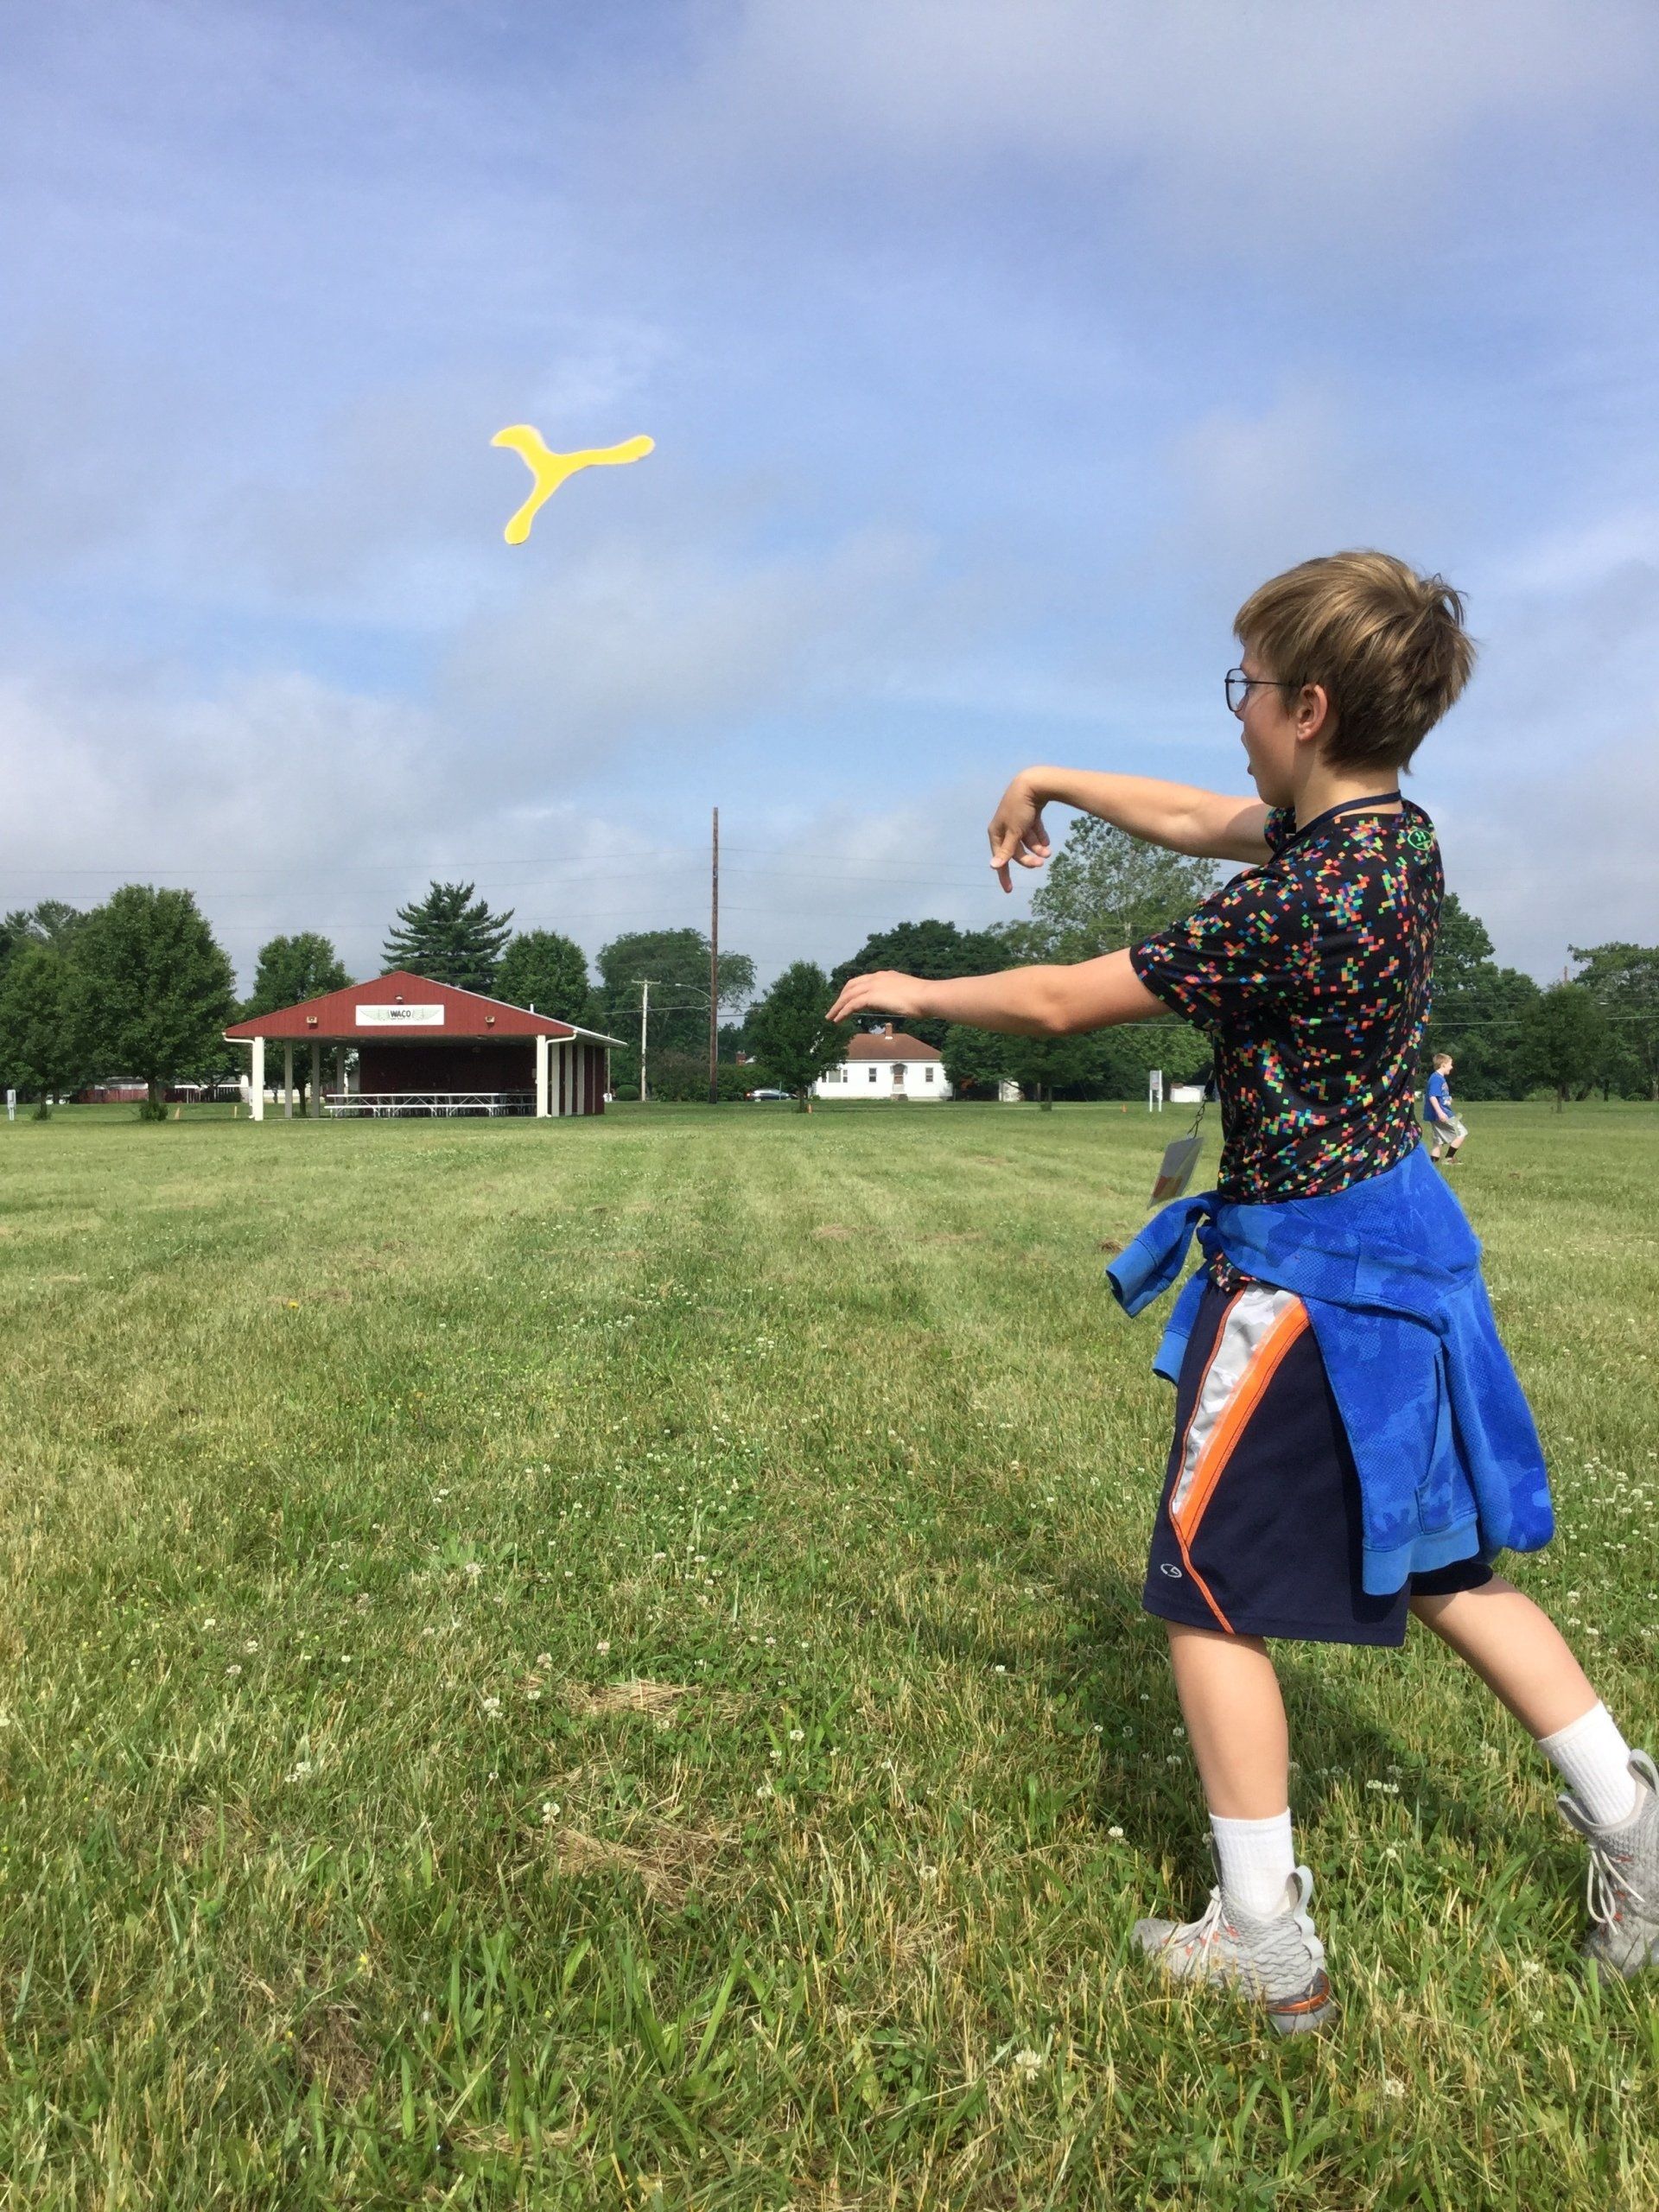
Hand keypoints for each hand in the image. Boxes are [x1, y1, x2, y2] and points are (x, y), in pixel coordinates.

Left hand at [826, 970, 932, 1025]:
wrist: (927, 996)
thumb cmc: (923, 998)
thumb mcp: (908, 994)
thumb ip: (898, 995)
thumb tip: (898, 1002)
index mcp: (885, 975)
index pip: (862, 981)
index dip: (852, 990)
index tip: (847, 999)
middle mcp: (876, 977)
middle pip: (851, 986)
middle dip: (841, 997)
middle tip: (835, 1009)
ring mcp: (873, 986)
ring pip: (848, 995)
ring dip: (837, 1006)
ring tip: (830, 1017)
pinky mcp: (872, 996)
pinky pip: (851, 1004)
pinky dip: (842, 1012)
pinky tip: (837, 1020)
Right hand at [987, 771, 1050, 890]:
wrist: (1034, 783)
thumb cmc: (1020, 808)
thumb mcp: (1014, 832)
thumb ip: (1006, 850)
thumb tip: (993, 867)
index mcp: (996, 832)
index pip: (1000, 858)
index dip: (1004, 875)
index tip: (1010, 890)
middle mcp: (1004, 828)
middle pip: (1015, 851)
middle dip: (1028, 859)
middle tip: (1041, 864)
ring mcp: (1017, 822)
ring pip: (1027, 842)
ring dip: (1037, 849)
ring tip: (1048, 853)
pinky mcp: (1028, 816)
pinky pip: (1033, 832)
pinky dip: (1040, 838)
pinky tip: (1047, 843)